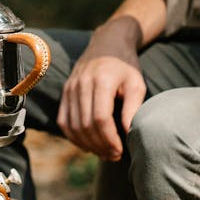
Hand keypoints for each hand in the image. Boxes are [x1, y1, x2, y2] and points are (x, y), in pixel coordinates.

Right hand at [57, 17, 146, 159]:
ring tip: (103, 152)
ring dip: (87, 144)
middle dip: (100, 145)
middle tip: (114, 156)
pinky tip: (88, 144)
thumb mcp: (136, 84)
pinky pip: (63, 121)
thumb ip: (133, 109)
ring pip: (72, 126)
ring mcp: (70, 88)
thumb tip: (129, 135)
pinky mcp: (65, 92)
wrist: (107, 43)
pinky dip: (74, 137)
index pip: (100, 118)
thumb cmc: (125, 66)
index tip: (120, 151)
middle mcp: (81, 84)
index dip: (109, 139)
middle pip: (85, 125)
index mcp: (101, 81)